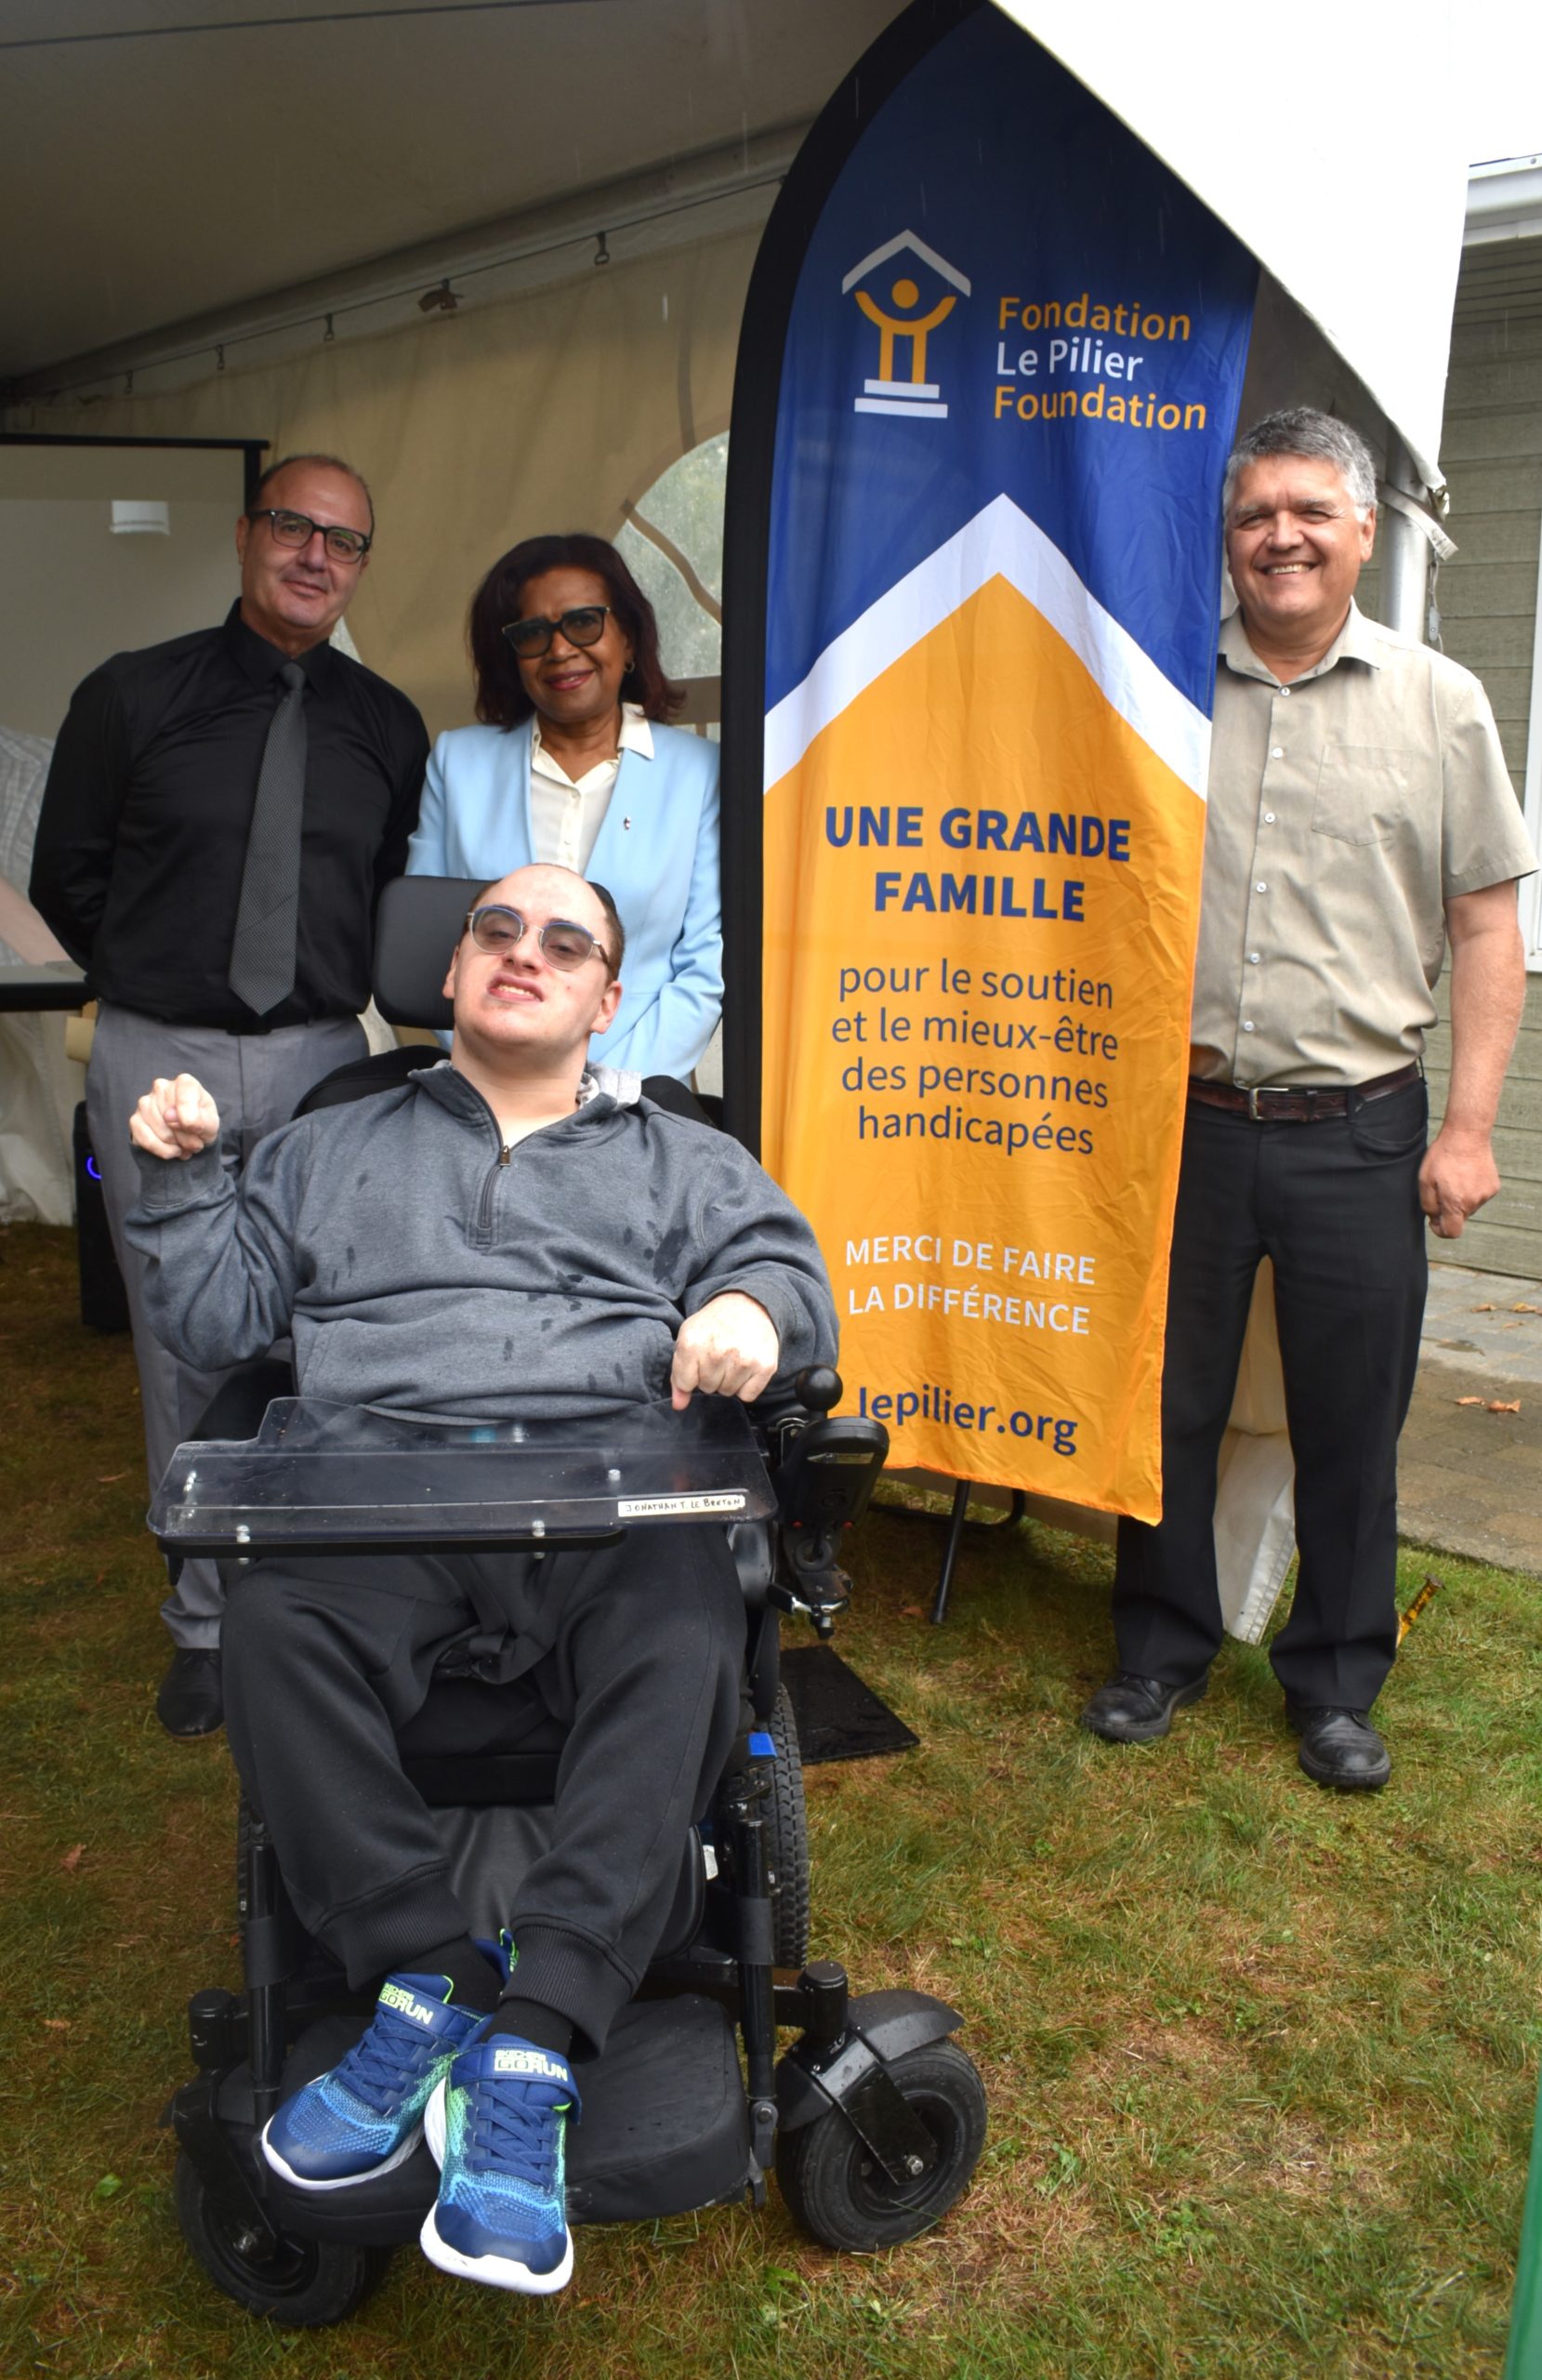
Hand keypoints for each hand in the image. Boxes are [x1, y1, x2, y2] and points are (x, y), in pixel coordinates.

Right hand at [129, 1073, 220, 1160]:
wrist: (191, 1135)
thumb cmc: (202, 1123)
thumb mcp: (211, 1123)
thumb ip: (199, 1119)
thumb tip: (169, 1117)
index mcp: (185, 1083)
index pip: (185, 1098)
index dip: (192, 1121)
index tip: (198, 1131)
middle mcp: (161, 1087)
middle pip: (172, 1119)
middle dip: (186, 1138)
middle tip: (194, 1141)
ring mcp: (145, 1102)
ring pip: (161, 1132)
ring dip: (176, 1146)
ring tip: (184, 1145)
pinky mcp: (135, 1120)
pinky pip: (146, 1140)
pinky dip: (163, 1151)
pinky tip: (172, 1150)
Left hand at [671, 1293, 779, 1410]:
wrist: (748, 1306)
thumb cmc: (714, 1324)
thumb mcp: (687, 1340)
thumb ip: (679, 1375)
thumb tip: (679, 1406)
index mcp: (692, 1344)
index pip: (686, 1383)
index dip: (691, 1374)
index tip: (699, 1359)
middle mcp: (717, 1353)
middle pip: (708, 1388)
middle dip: (711, 1376)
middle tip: (719, 1355)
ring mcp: (743, 1360)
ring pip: (728, 1392)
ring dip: (729, 1380)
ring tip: (733, 1358)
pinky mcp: (764, 1366)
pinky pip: (748, 1396)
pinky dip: (746, 1386)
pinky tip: (746, 1366)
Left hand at [1419, 1124, 1499, 1238]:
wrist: (1467, 1135)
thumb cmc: (1442, 1156)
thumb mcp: (1425, 1181)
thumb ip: (1428, 1205)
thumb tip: (1435, 1219)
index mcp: (1456, 1203)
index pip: (1452, 1232)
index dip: (1440, 1230)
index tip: (1434, 1221)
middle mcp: (1474, 1202)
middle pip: (1460, 1218)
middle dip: (1449, 1210)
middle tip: (1441, 1189)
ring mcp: (1486, 1194)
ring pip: (1470, 1207)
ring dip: (1460, 1199)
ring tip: (1455, 1178)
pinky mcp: (1494, 1187)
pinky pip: (1479, 1196)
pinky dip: (1471, 1191)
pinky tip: (1466, 1175)